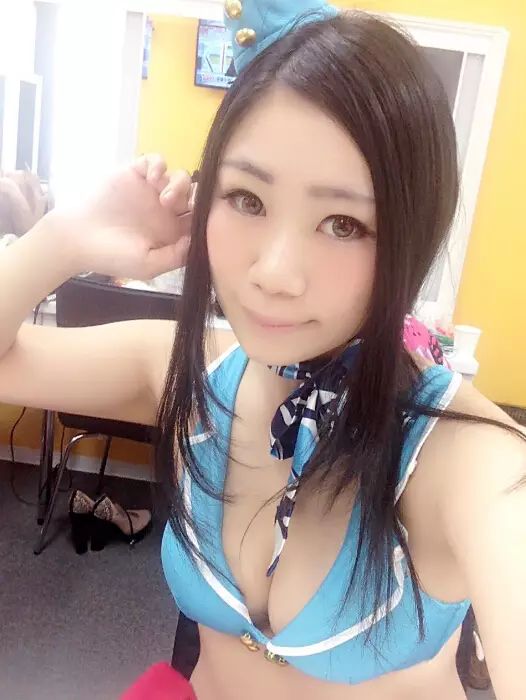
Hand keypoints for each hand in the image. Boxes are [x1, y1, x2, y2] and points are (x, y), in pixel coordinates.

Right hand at [57, 154, 193, 279]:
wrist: (77, 238)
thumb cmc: (112, 257)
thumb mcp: (148, 265)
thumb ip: (175, 256)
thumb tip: (197, 239)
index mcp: (173, 233)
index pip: (201, 220)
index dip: (207, 217)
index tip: (205, 220)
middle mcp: (166, 211)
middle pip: (196, 196)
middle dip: (198, 198)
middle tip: (184, 207)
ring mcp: (150, 191)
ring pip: (180, 178)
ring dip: (179, 184)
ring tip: (164, 198)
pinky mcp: (134, 174)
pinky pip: (155, 161)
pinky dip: (159, 165)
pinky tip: (153, 177)